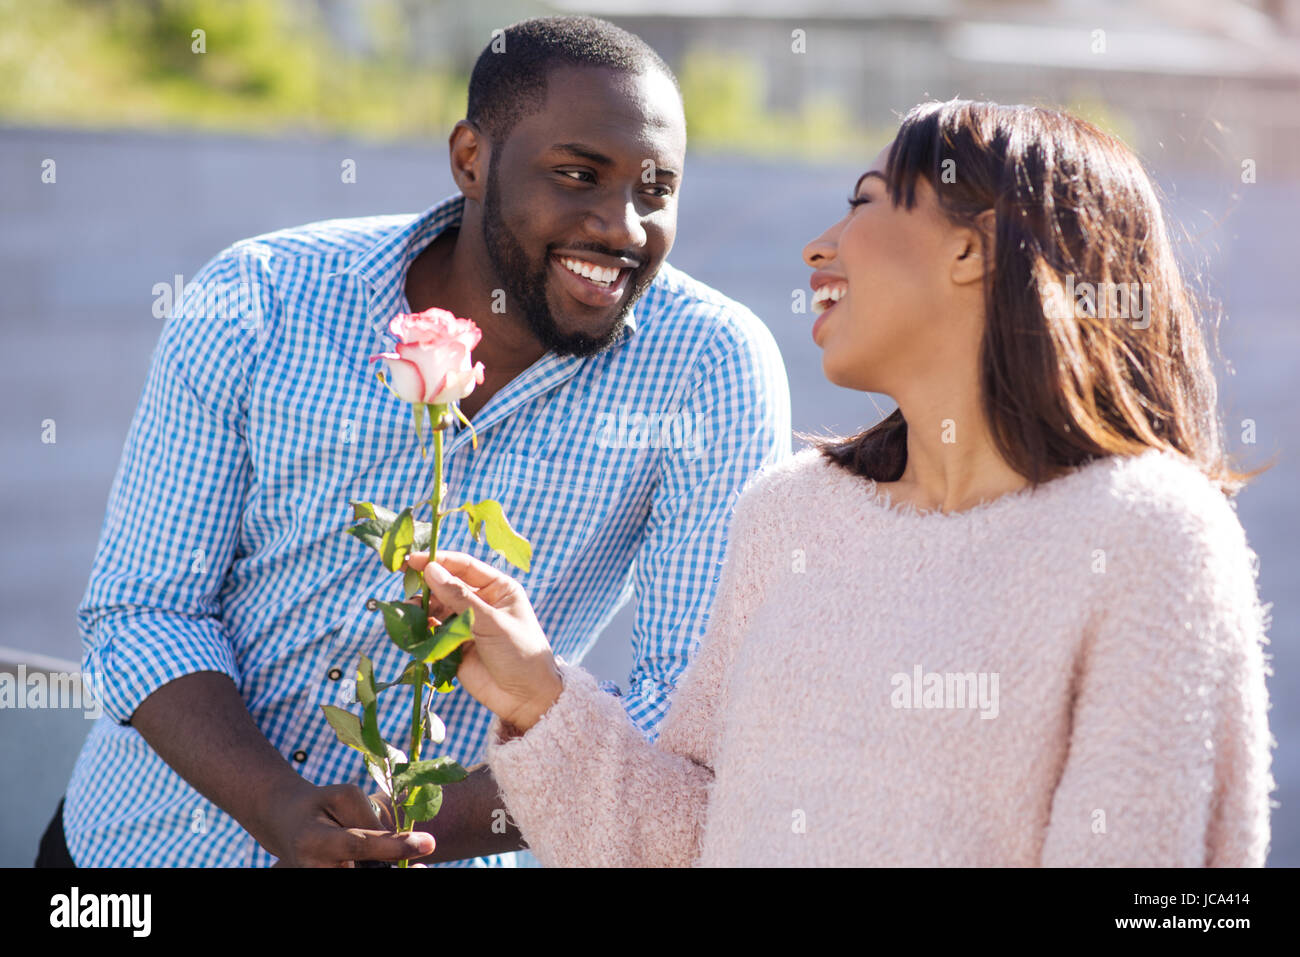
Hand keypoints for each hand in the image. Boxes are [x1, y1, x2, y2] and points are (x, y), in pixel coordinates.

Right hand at [260, 779, 434, 866]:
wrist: (285, 823)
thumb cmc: (321, 805)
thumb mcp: (344, 798)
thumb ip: (371, 820)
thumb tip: (403, 843)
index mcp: (314, 840)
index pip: (359, 846)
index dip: (394, 846)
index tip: (429, 843)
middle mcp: (313, 870)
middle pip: (364, 875)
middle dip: (394, 869)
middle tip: (421, 864)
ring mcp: (316, 879)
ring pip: (365, 878)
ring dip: (386, 869)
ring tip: (412, 863)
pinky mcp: (327, 882)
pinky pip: (362, 878)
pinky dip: (378, 869)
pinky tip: (392, 863)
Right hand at [404, 551, 562, 733]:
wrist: (526, 698)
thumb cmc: (520, 652)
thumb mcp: (492, 622)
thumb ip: (460, 598)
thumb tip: (431, 570)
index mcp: (498, 588)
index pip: (464, 566)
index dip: (439, 561)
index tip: (413, 560)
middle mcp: (480, 601)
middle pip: (446, 584)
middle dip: (425, 583)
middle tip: (402, 579)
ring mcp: (466, 623)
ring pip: (436, 607)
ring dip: (421, 606)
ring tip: (407, 609)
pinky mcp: (454, 645)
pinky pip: (432, 630)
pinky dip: (420, 627)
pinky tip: (410, 625)